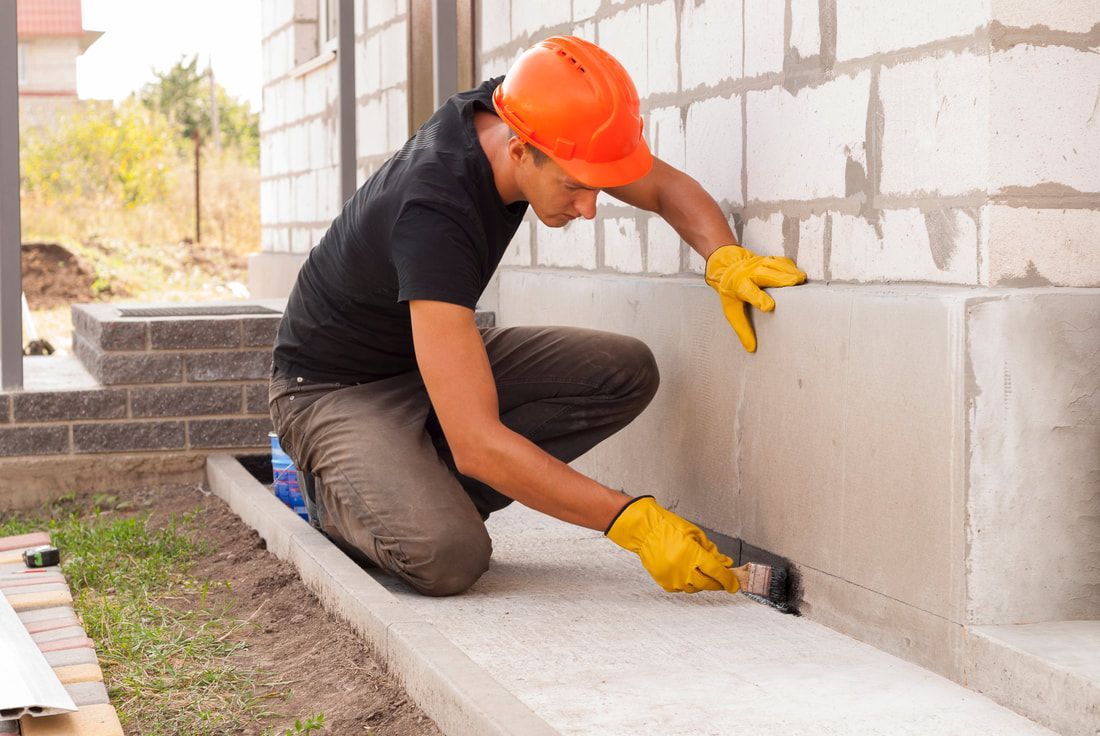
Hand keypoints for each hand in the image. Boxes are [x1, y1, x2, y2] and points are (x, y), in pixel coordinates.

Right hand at [605, 496, 739, 592]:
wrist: (645, 531)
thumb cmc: (669, 528)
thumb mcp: (695, 534)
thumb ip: (711, 551)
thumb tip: (725, 564)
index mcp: (693, 554)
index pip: (717, 572)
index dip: (729, 580)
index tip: (734, 584)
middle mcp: (683, 569)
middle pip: (708, 584)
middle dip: (718, 583)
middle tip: (722, 579)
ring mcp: (673, 578)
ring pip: (695, 588)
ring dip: (702, 582)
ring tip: (700, 571)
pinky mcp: (664, 583)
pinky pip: (682, 588)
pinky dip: (687, 583)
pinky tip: (686, 572)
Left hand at [704, 244, 805, 351]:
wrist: (727, 266)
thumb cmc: (731, 291)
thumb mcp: (731, 310)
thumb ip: (742, 329)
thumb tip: (751, 348)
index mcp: (738, 286)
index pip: (748, 292)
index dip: (758, 298)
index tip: (769, 306)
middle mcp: (749, 273)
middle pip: (766, 274)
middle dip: (780, 279)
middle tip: (795, 284)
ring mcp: (759, 264)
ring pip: (776, 265)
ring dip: (789, 271)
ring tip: (802, 279)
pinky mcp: (769, 259)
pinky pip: (782, 262)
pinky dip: (791, 267)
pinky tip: (798, 274)